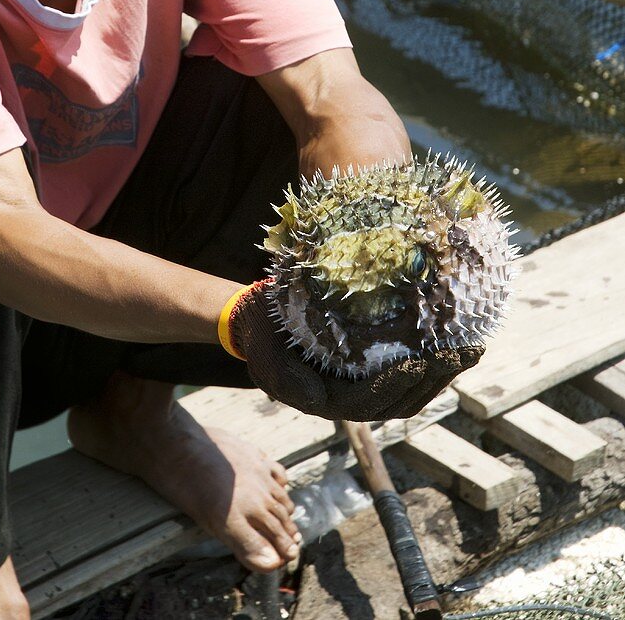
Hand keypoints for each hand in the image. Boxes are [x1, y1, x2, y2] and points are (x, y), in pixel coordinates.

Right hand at [229, 281, 482, 422]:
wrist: (256, 324)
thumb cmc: (262, 336)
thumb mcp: (265, 357)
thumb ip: (285, 380)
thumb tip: (319, 403)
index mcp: (327, 400)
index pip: (370, 400)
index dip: (398, 384)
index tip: (422, 361)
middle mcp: (349, 399)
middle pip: (401, 401)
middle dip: (435, 379)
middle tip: (464, 352)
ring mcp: (362, 385)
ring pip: (411, 393)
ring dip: (442, 375)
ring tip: (470, 350)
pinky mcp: (369, 369)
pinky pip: (406, 375)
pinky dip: (432, 365)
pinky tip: (452, 345)